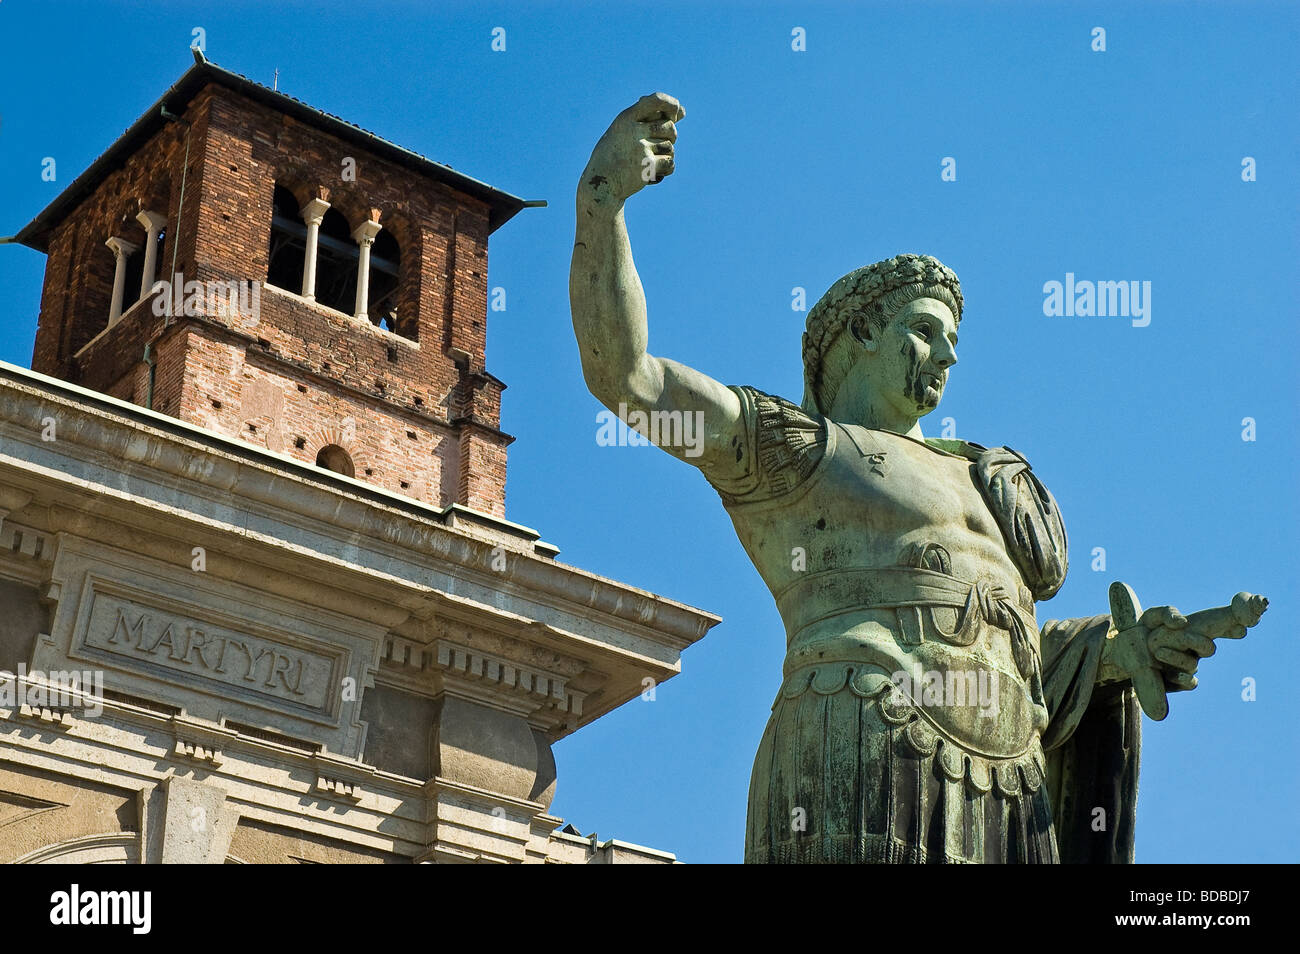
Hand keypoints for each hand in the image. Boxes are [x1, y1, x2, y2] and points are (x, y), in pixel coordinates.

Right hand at [578, 93, 683, 209]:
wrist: (601, 183)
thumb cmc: (616, 155)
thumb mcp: (626, 132)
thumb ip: (650, 120)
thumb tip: (682, 111)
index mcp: (626, 117)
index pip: (656, 100)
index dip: (671, 104)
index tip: (677, 111)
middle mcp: (633, 130)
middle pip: (670, 127)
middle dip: (670, 137)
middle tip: (657, 147)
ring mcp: (641, 147)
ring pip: (670, 147)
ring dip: (665, 156)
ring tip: (650, 163)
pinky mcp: (647, 165)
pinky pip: (670, 164)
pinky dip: (665, 170)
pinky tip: (653, 174)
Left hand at [1100, 583, 1267, 719]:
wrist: (1123, 650)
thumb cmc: (1143, 629)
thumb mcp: (1152, 616)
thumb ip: (1167, 613)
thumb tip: (1182, 623)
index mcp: (1197, 630)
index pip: (1225, 626)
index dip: (1240, 621)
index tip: (1249, 617)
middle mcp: (1196, 649)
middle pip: (1207, 648)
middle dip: (1193, 640)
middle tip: (1179, 632)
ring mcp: (1188, 666)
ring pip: (1192, 664)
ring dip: (1174, 655)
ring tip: (1155, 649)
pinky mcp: (1177, 682)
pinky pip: (1190, 683)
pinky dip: (1185, 680)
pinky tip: (1176, 675)